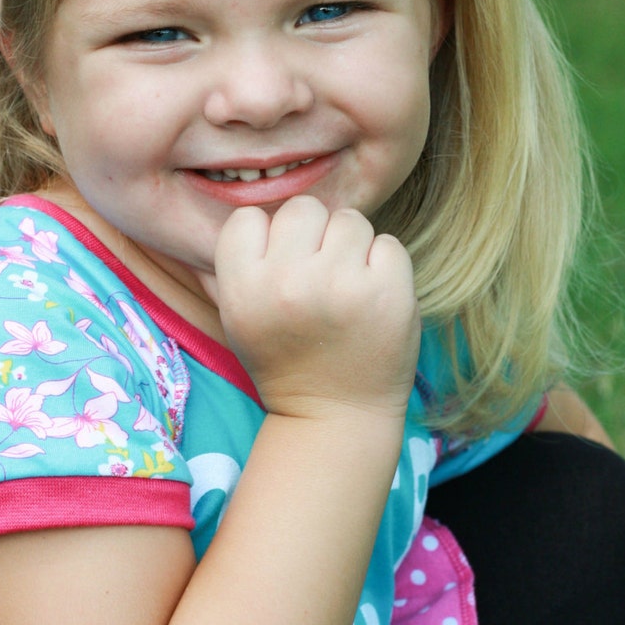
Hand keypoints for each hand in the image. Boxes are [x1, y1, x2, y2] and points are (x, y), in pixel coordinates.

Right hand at [214, 195, 420, 419]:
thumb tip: (244, 209)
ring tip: (346, 287)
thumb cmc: (286, 359)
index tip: (278, 269)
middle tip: (317, 276)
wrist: (336, 417)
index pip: (249, 217)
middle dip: (313, 235)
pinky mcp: (389, 293)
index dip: (266, 239)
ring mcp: (342, 286)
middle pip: (303, 208)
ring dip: (352, 248)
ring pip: (350, 220)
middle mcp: (289, 283)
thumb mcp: (238, 318)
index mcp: (244, 289)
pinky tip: (373, 298)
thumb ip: (235, 266)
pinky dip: (385, 266)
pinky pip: (389, 243)